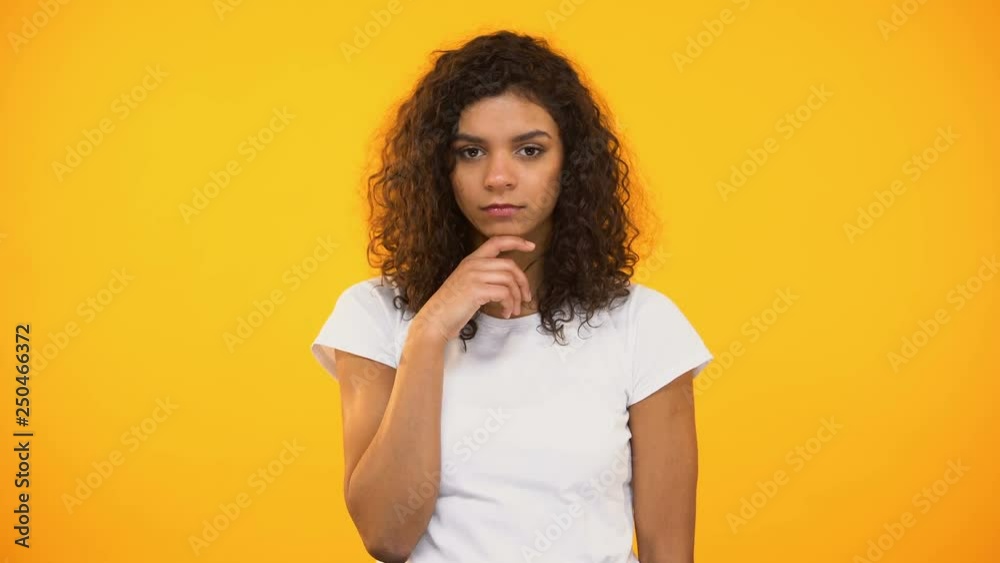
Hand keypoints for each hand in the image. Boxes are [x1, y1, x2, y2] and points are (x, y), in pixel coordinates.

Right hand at [414, 235, 534, 341]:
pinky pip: (504, 293)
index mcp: (471, 260)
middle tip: (526, 297)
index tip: (531, 246)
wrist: (435, 319)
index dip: (516, 241)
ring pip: (509, 280)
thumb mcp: (468, 283)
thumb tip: (510, 282)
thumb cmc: (453, 306)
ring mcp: (474, 276)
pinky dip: (509, 304)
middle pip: (510, 265)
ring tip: (513, 310)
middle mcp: (473, 264)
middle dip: (523, 282)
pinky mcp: (476, 290)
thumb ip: (485, 276)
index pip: (496, 241)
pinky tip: (505, 313)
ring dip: (516, 298)